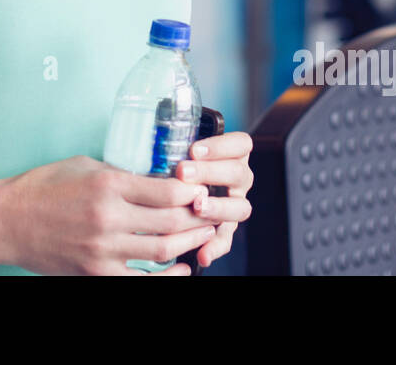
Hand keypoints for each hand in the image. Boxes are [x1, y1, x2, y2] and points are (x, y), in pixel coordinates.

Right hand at [0, 154, 216, 275]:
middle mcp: (108, 218)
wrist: (6, 221)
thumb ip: (121, 174)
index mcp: (107, 184)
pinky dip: (167, 277)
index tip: (202, 189)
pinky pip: (142, 281)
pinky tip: (181, 268)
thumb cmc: (42, 187)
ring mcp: (102, 250)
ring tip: (203, 234)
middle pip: (170, 221)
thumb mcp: (84, 165)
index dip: (192, 191)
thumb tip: (156, 179)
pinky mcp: (95, 273)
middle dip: (198, 217)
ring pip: (162, 251)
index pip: (166, 190)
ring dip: (189, 243)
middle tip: (212, 211)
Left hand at [174, 131, 253, 268]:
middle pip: (238, 173)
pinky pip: (226, 240)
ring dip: (219, 207)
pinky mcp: (225, 229)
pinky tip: (202, 254)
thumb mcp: (180, 149)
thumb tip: (155, 142)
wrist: (176, 188)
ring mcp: (234, 204)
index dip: (221, 145)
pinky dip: (215, 247)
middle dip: (210, 172)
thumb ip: (177, 147)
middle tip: (184, 172)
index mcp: (233, 155)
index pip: (241, 144)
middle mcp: (238, 180)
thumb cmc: (177, 161)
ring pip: (240, 207)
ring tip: (197, 207)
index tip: (194, 149)